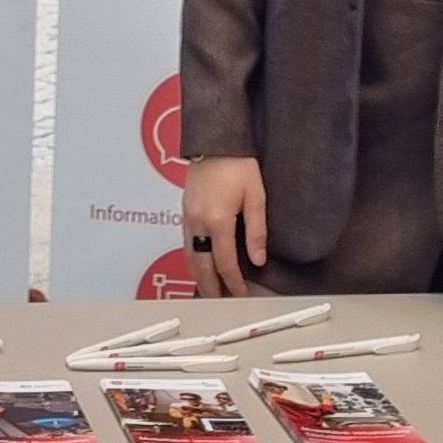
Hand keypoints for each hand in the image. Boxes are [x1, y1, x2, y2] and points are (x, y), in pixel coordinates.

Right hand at [185, 155, 267, 295]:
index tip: (241, 293)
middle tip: (221, 300)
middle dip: (210, 286)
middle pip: (201, 265)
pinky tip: (201, 261)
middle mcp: (198, 221)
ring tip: (210, 287)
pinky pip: (186, 241)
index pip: (225, 262)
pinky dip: (193, 257)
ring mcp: (188, 216)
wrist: (216, 141)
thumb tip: (257, 258)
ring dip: (199, 274)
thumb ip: (257, 231)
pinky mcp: (184, 209)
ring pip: (189, 255)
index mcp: (218, 220)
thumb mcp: (256, 197)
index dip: (234, 281)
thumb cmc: (238, 164)